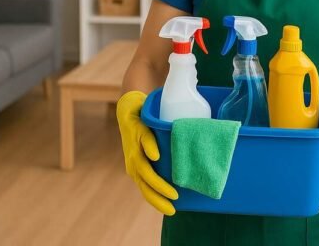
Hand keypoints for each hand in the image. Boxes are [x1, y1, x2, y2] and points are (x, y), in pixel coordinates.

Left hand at [116, 91, 177, 214]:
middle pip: (144, 184)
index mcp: (137, 169)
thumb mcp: (153, 150)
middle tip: (173, 205)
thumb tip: (188, 170)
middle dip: (158, 197)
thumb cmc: (144, 132)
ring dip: (156, 181)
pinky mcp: (138, 130)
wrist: (130, 107)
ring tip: (172, 191)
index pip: (145, 190)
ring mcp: (135, 147)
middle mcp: (134, 162)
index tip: (171, 211)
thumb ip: (165, 160)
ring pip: (144, 168)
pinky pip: (144, 141)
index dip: (156, 201)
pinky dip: (149, 149)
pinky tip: (156, 156)